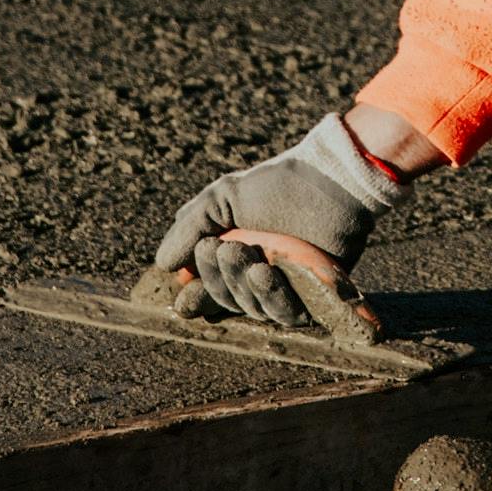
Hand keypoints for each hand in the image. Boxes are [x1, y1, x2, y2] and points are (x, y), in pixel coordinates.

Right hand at [148, 112, 412, 328]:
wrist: (328, 178)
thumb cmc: (277, 185)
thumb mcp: (223, 198)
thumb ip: (191, 227)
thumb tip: (163, 264)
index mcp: (234, 263)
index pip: (207, 291)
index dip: (194, 294)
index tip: (184, 285)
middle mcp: (258, 281)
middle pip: (229, 299)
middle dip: (220, 277)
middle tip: (222, 248)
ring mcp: (287, 291)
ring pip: (257, 308)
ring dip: (246, 286)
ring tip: (247, 258)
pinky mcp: (316, 298)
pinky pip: (291, 312)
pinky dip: (275, 296)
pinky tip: (266, 272)